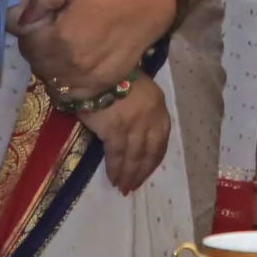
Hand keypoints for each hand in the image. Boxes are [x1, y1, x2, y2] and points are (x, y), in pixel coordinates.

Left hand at [10, 0, 173, 99]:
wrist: (139, 17)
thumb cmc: (102, 1)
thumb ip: (41, 1)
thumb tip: (19, 18)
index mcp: (61, 38)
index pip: (27, 44)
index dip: (30, 34)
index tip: (40, 27)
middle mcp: (69, 64)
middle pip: (36, 63)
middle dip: (38, 50)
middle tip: (51, 38)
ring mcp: (82, 81)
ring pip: (49, 79)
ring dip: (49, 67)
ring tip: (63, 52)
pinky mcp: (93, 91)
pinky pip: (65, 93)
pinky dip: (63, 82)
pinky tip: (71, 68)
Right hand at [76, 74, 170, 196]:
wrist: (95, 69)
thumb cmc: (114, 75)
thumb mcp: (138, 87)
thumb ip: (142, 109)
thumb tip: (136, 129)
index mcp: (158, 105)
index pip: (161, 138)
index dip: (154, 158)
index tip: (147, 170)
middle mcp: (150, 118)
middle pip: (149, 151)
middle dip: (141, 171)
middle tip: (134, 186)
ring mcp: (134, 125)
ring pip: (133, 156)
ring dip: (128, 174)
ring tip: (122, 187)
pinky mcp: (115, 131)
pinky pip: (116, 155)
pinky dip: (115, 168)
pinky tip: (113, 177)